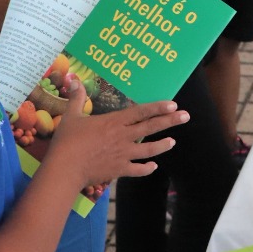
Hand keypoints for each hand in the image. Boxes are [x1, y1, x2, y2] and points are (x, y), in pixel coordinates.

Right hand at [42, 76, 188, 187]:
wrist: (66, 168)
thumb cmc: (67, 141)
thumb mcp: (71, 116)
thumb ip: (77, 99)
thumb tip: (74, 81)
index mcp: (114, 122)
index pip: (141, 112)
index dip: (158, 107)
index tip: (173, 104)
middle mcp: (123, 137)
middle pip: (151, 127)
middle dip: (170, 121)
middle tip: (186, 116)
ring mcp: (123, 155)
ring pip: (149, 150)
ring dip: (163, 145)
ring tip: (173, 142)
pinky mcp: (119, 170)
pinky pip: (137, 170)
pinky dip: (146, 169)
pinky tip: (153, 167)